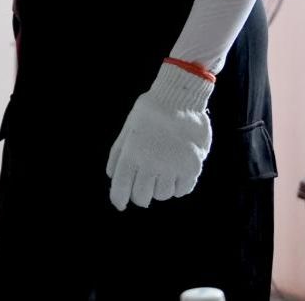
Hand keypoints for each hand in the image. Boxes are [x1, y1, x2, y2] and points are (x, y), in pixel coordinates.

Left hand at [106, 62, 213, 210]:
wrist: (178, 100)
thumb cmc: (148, 114)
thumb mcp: (126, 132)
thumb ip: (117, 156)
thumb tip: (113, 178)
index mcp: (131, 155)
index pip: (121, 189)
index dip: (119, 199)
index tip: (120, 204)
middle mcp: (150, 165)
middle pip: (142, 197)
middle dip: (140, 195)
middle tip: (143, 187)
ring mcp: (172, 167)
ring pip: (163, 195)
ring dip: (160, 188)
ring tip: (162, 172)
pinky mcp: (191, 167)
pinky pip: (183, 190)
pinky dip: (178, 186)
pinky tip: (176, 173)